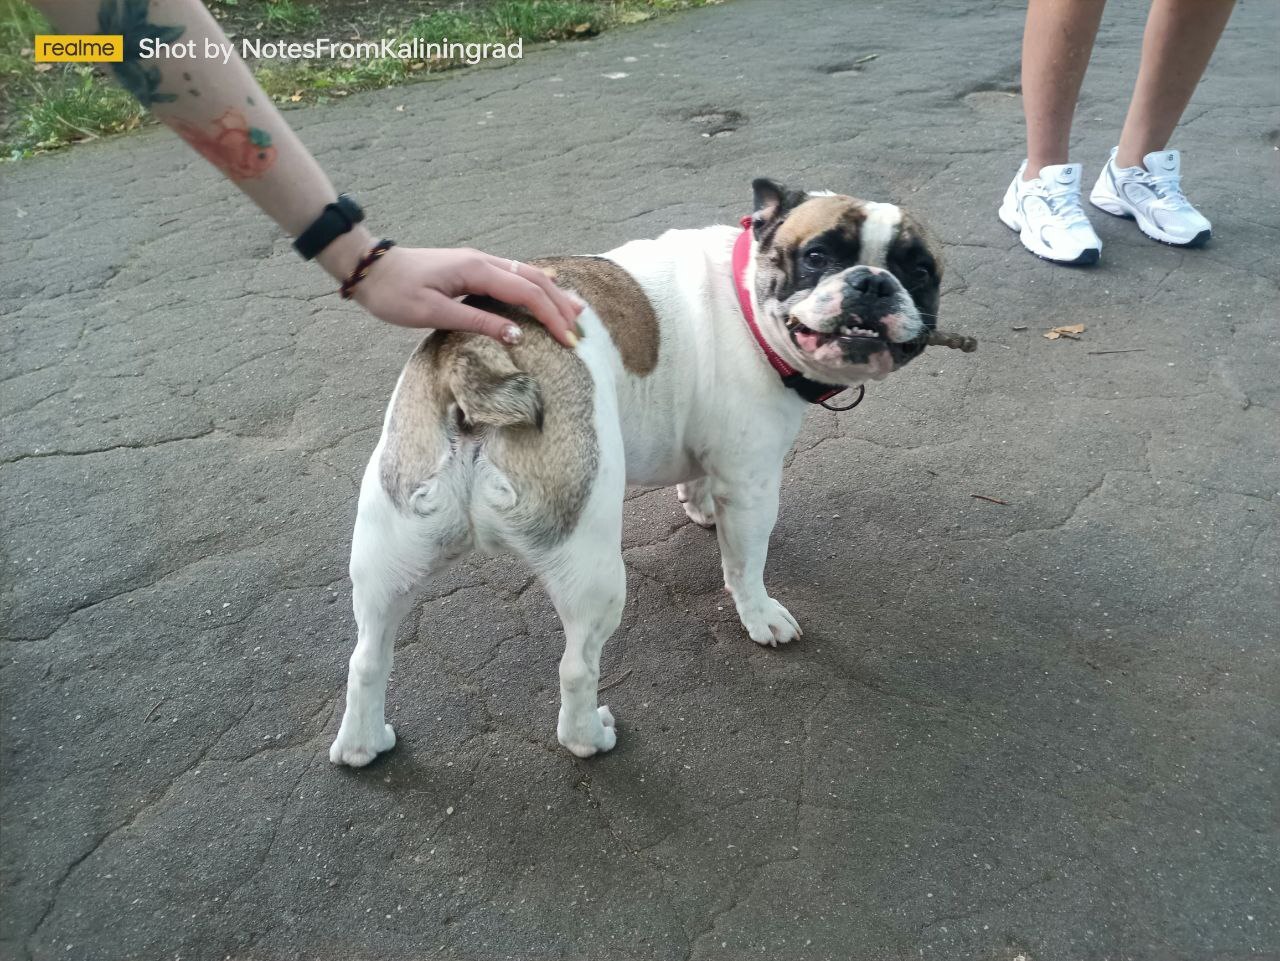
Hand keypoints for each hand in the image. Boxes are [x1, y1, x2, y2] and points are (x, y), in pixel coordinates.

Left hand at [348, 244, 582, 346]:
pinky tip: (543, 292)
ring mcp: (477, 262)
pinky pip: (511, 276)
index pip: (527, 293)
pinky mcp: (471, 268)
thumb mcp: (434, 313)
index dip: (551, 317)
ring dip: (551, 294)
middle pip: (533, 280)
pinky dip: (533, 288)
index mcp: (476, 270)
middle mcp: (482, 261)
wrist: (369, 268)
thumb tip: (517, 335)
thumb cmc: (395, 293)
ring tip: (574, 310)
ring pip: (525, 275)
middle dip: (559, 305)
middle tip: (580, 330)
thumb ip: (477, 323)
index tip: (568, 340)